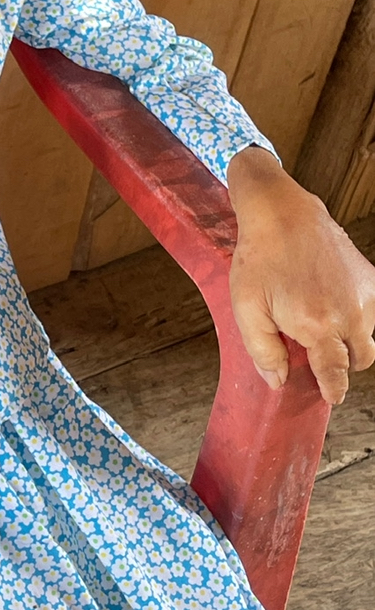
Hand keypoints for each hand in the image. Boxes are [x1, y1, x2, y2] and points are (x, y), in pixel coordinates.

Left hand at [227, 147, 374, 403]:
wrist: (282, 212)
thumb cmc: (260, 260)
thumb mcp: (247, 310)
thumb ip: (264, 352)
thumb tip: (278, 382)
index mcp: (318, 326)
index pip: (336, 373)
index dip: (334, 389)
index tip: (331, 396)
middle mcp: (349, 313)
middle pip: (361, 358)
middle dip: (343, 363)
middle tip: (319, 357)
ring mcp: (364, 293)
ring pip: (369, 334)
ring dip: (351, 339)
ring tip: (322, 325)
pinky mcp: (369, 275)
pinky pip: (371, 309)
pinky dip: (356, 315)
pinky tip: (331, 302)